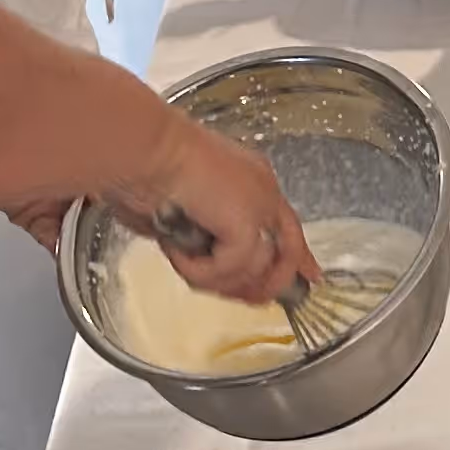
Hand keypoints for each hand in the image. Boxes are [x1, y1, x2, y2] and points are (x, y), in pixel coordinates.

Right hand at [112, 112, 314, 303]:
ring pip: (254, 269)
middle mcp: (263, 190)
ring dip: (213, 277)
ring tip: (182, 258)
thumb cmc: (142, 168)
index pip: (288, 225)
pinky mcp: (247, 223)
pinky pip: (231, 268)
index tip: (308, 279)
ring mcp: (260, 205)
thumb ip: (201, 233)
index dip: (299, 257)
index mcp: (251, 180)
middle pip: (288, 251)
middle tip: (247, 300)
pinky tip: (178, 250)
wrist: (141, 150)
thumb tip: (198, 258)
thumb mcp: (179, 208)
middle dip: (268, 285)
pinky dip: (200, 270)